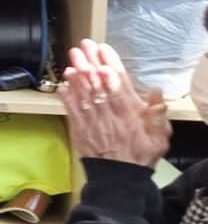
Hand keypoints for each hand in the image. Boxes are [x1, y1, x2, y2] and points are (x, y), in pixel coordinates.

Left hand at [63, 40, 172, 166]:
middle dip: (90, 64)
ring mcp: (92, 122)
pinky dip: (67, 95)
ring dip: (77, 75)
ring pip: (84, 95)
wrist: (118, 177)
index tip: (104, 55)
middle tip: (83, 47)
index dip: (111, 70)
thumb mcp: (159, 137)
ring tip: (72, 58)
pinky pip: (72, 110)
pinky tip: (64, 82)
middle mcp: (109, 116)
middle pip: (98, 86)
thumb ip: (158, 115)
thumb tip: (157, 92)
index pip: (120, 88)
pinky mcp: (79, 129)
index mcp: (129, 116)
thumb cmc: (140, 154)